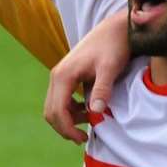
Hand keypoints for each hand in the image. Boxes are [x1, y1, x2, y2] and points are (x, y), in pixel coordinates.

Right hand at [44, 11, 130, 141]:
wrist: (115, 29)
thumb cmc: (114, 46)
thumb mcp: (110, 68)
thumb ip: (102, 89)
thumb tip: (95, 112)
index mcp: (63, 76)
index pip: (57, 111)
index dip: (67, 129)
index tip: (83, 138)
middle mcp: (57, 76)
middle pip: (51, 112)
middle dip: (64, 128)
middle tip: (84, 137)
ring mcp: (60, 75)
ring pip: (54, 107)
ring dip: (67, 120)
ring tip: (89, 123)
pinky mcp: (67, 76)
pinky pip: (62, 100)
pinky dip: (70, 111)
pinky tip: (87, 111)